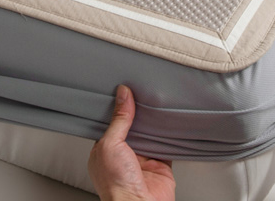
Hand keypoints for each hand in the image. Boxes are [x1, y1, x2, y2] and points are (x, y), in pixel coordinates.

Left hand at [88, 85, 175, 200]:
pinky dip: (169, 134)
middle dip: (137, 113)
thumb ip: (119, 119)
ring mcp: (142, 160)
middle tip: (142, 91)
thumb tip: (123, 95)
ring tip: (156, 100)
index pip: (111, 123)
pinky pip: (166, 144)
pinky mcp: (160, 164)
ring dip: (153, 122)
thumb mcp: (111, 144)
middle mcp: (124, 155)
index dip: (118, 107)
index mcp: (105, 151)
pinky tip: (169, 121)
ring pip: (150, 134)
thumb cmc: (116, 185)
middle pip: (132, 127)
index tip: (124, 89)